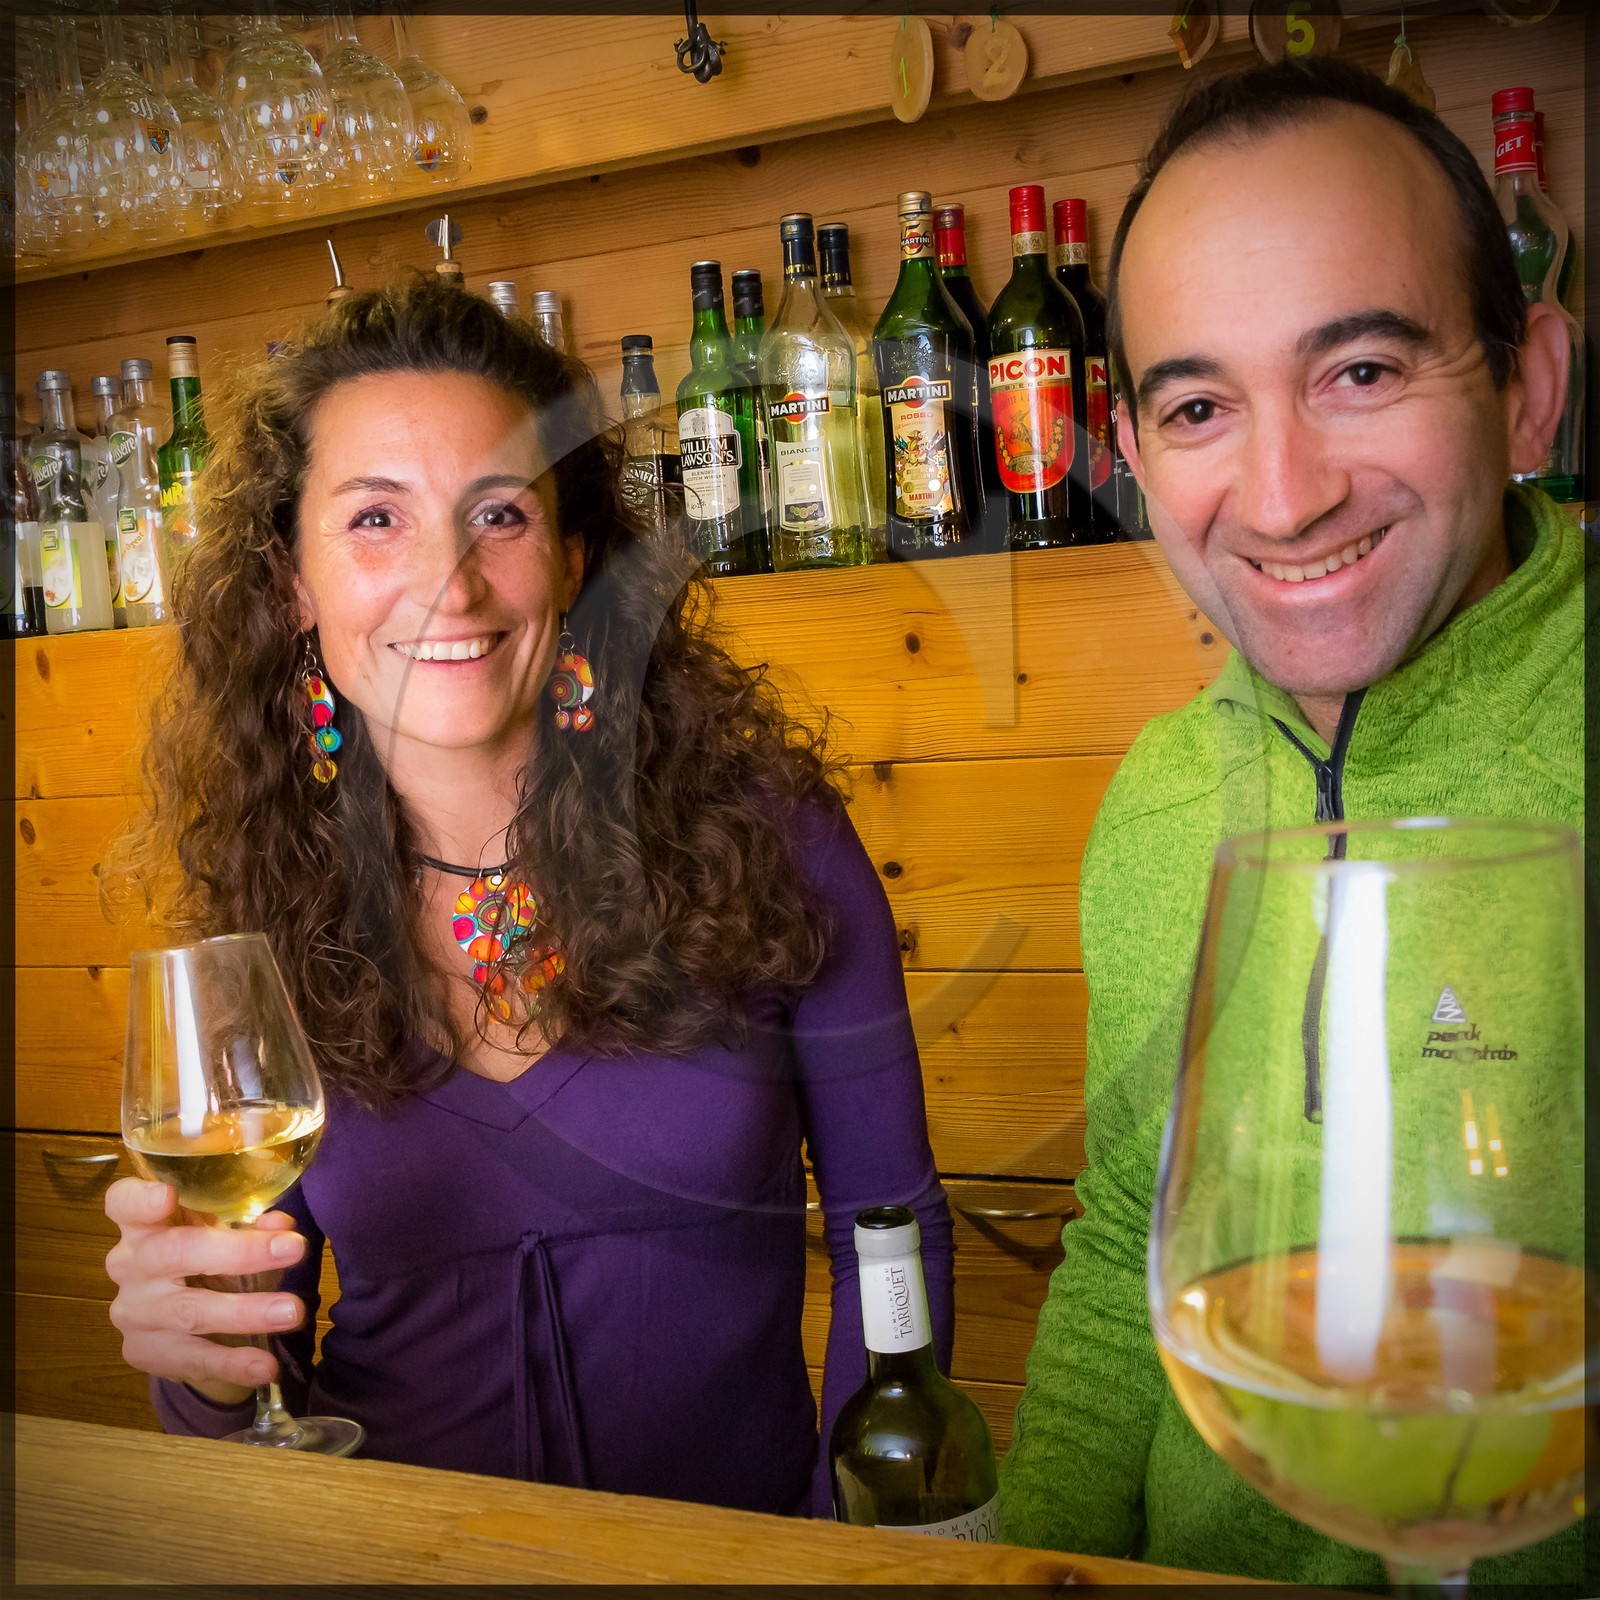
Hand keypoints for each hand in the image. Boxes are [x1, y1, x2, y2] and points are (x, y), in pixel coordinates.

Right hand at [105, 1177, 307, 1405]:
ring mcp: (134, 1311)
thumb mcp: (224, 1233)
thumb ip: (252, 1224)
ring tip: (292, 1312)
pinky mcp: (144, 1352)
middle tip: (294, 1248)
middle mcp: (130, 1264)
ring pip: (190, 1311)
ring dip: (246, 1312)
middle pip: (175, 1253)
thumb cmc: (203, 1257)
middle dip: (239, 1252)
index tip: (167, 1195)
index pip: (124, 1203)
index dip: (139, 1199)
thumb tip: (282, 1225)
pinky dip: (232, 1363)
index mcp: (145, 1223)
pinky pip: (191, 1358)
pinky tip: (264, 1366)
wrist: (177, 1322)